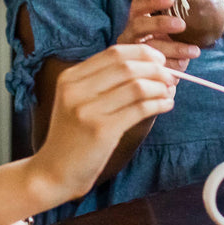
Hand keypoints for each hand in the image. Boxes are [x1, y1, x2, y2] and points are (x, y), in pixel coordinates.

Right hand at [33, 44, 176, 198]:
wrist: (53, 172)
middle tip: (170, 77)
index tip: (159, 60)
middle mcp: (76, 89)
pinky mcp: (101, 130)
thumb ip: (101, 82)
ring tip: (169, 92)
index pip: (114, 52)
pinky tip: (166, 105)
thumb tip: (147, 66)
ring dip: (160, 87)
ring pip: (136, 86)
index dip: (142, 53)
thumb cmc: (73, 137)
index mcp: (70, 78)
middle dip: (156, 69)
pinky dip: (158, 104)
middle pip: (127, 66)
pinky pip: (139, 109)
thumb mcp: (77, 101)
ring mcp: (87, 110)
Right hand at [117, 0, 199, 71]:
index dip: (152, 1)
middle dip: (160, 23)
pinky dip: (172, 66)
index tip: (171, 0)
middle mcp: (129, 36)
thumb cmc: (165, 51)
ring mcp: (130, 54)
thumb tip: (202, 21)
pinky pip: (154, 67)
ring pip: (148, 48)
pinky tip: (183, 66)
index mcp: (136, 23)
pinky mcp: (137, 72)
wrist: (153, 80)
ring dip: (174, 48)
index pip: (138, 6)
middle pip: (138, 25)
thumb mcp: (167, 36)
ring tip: (194, 51)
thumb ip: (177, 28)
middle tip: (182, 25)